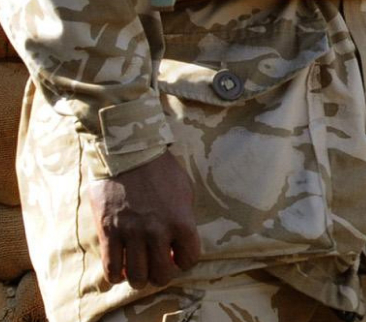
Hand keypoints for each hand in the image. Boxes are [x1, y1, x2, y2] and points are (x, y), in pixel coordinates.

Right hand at [86, 152, 200, 287]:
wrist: (130, 154)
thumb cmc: (162, 171)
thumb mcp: (185, 193)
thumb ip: (184, 220)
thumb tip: (178, 245)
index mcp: (182, 222)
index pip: (189, 260)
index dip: (183, 262)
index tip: (176, 257)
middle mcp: (157, 232)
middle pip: (161, 275)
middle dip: (161, 276)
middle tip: (157, 268)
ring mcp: (131, 234)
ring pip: (136, 276)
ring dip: (139, 279)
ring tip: (138, 271)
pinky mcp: (109, 232)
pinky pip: (111, 268)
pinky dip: (116, 275)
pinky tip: (120, 269)